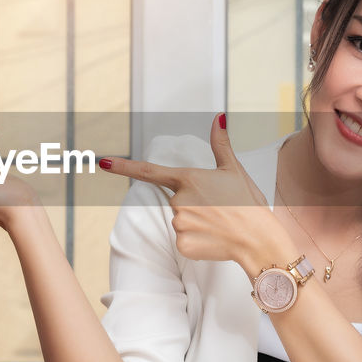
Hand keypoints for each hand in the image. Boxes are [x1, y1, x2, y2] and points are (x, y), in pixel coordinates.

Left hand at [99, 114, 286, 267]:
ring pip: (180, 222)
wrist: (259, 239)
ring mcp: (179, 224)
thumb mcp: (234, 170)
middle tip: (219, 210)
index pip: (148, 171)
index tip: (102, 161)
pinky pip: (183, 241)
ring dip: (196, 223)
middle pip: (176, 202)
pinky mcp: (182, 245)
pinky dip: (197, 241)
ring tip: (219, 224)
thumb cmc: (248, 202)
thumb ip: (220, 144)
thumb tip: (218, 117)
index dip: (123, 166)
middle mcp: (179, 201)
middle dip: (194, 205)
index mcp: (188, 179)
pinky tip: (214, 240)